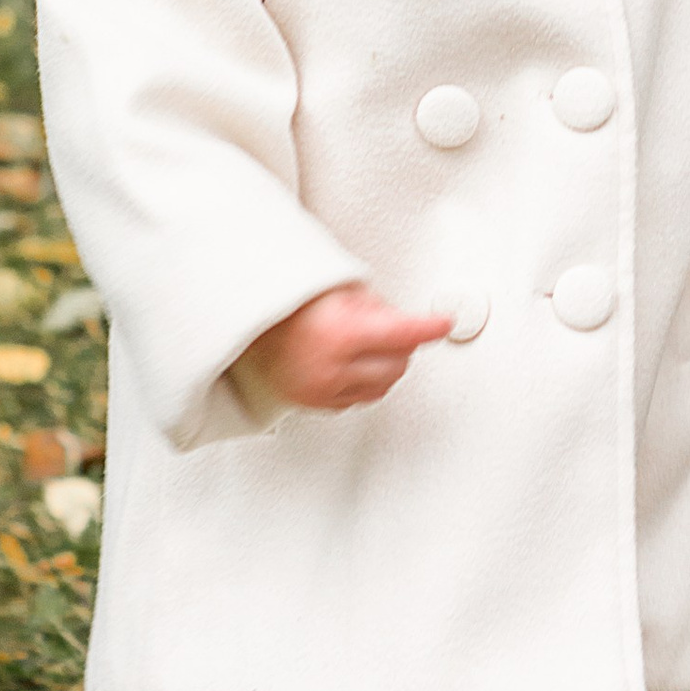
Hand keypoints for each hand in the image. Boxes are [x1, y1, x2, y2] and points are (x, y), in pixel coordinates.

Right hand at [244, 283, 450, 412]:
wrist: (245, 320)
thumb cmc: (288, 298)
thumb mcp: (338, 287)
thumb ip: (377, 307)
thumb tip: (407, 323)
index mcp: (341, 331)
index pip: (404, 334)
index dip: (429, 327)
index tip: (444, 323)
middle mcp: (333, 365)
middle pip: (398, 364)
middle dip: (401, 344)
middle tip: (386, 326)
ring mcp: (322, 388)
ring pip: (383, 386)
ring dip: (384, 365)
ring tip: (364, 343)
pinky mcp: (314, 402)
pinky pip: (358, 399)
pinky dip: (363, 382)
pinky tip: (351, 363)